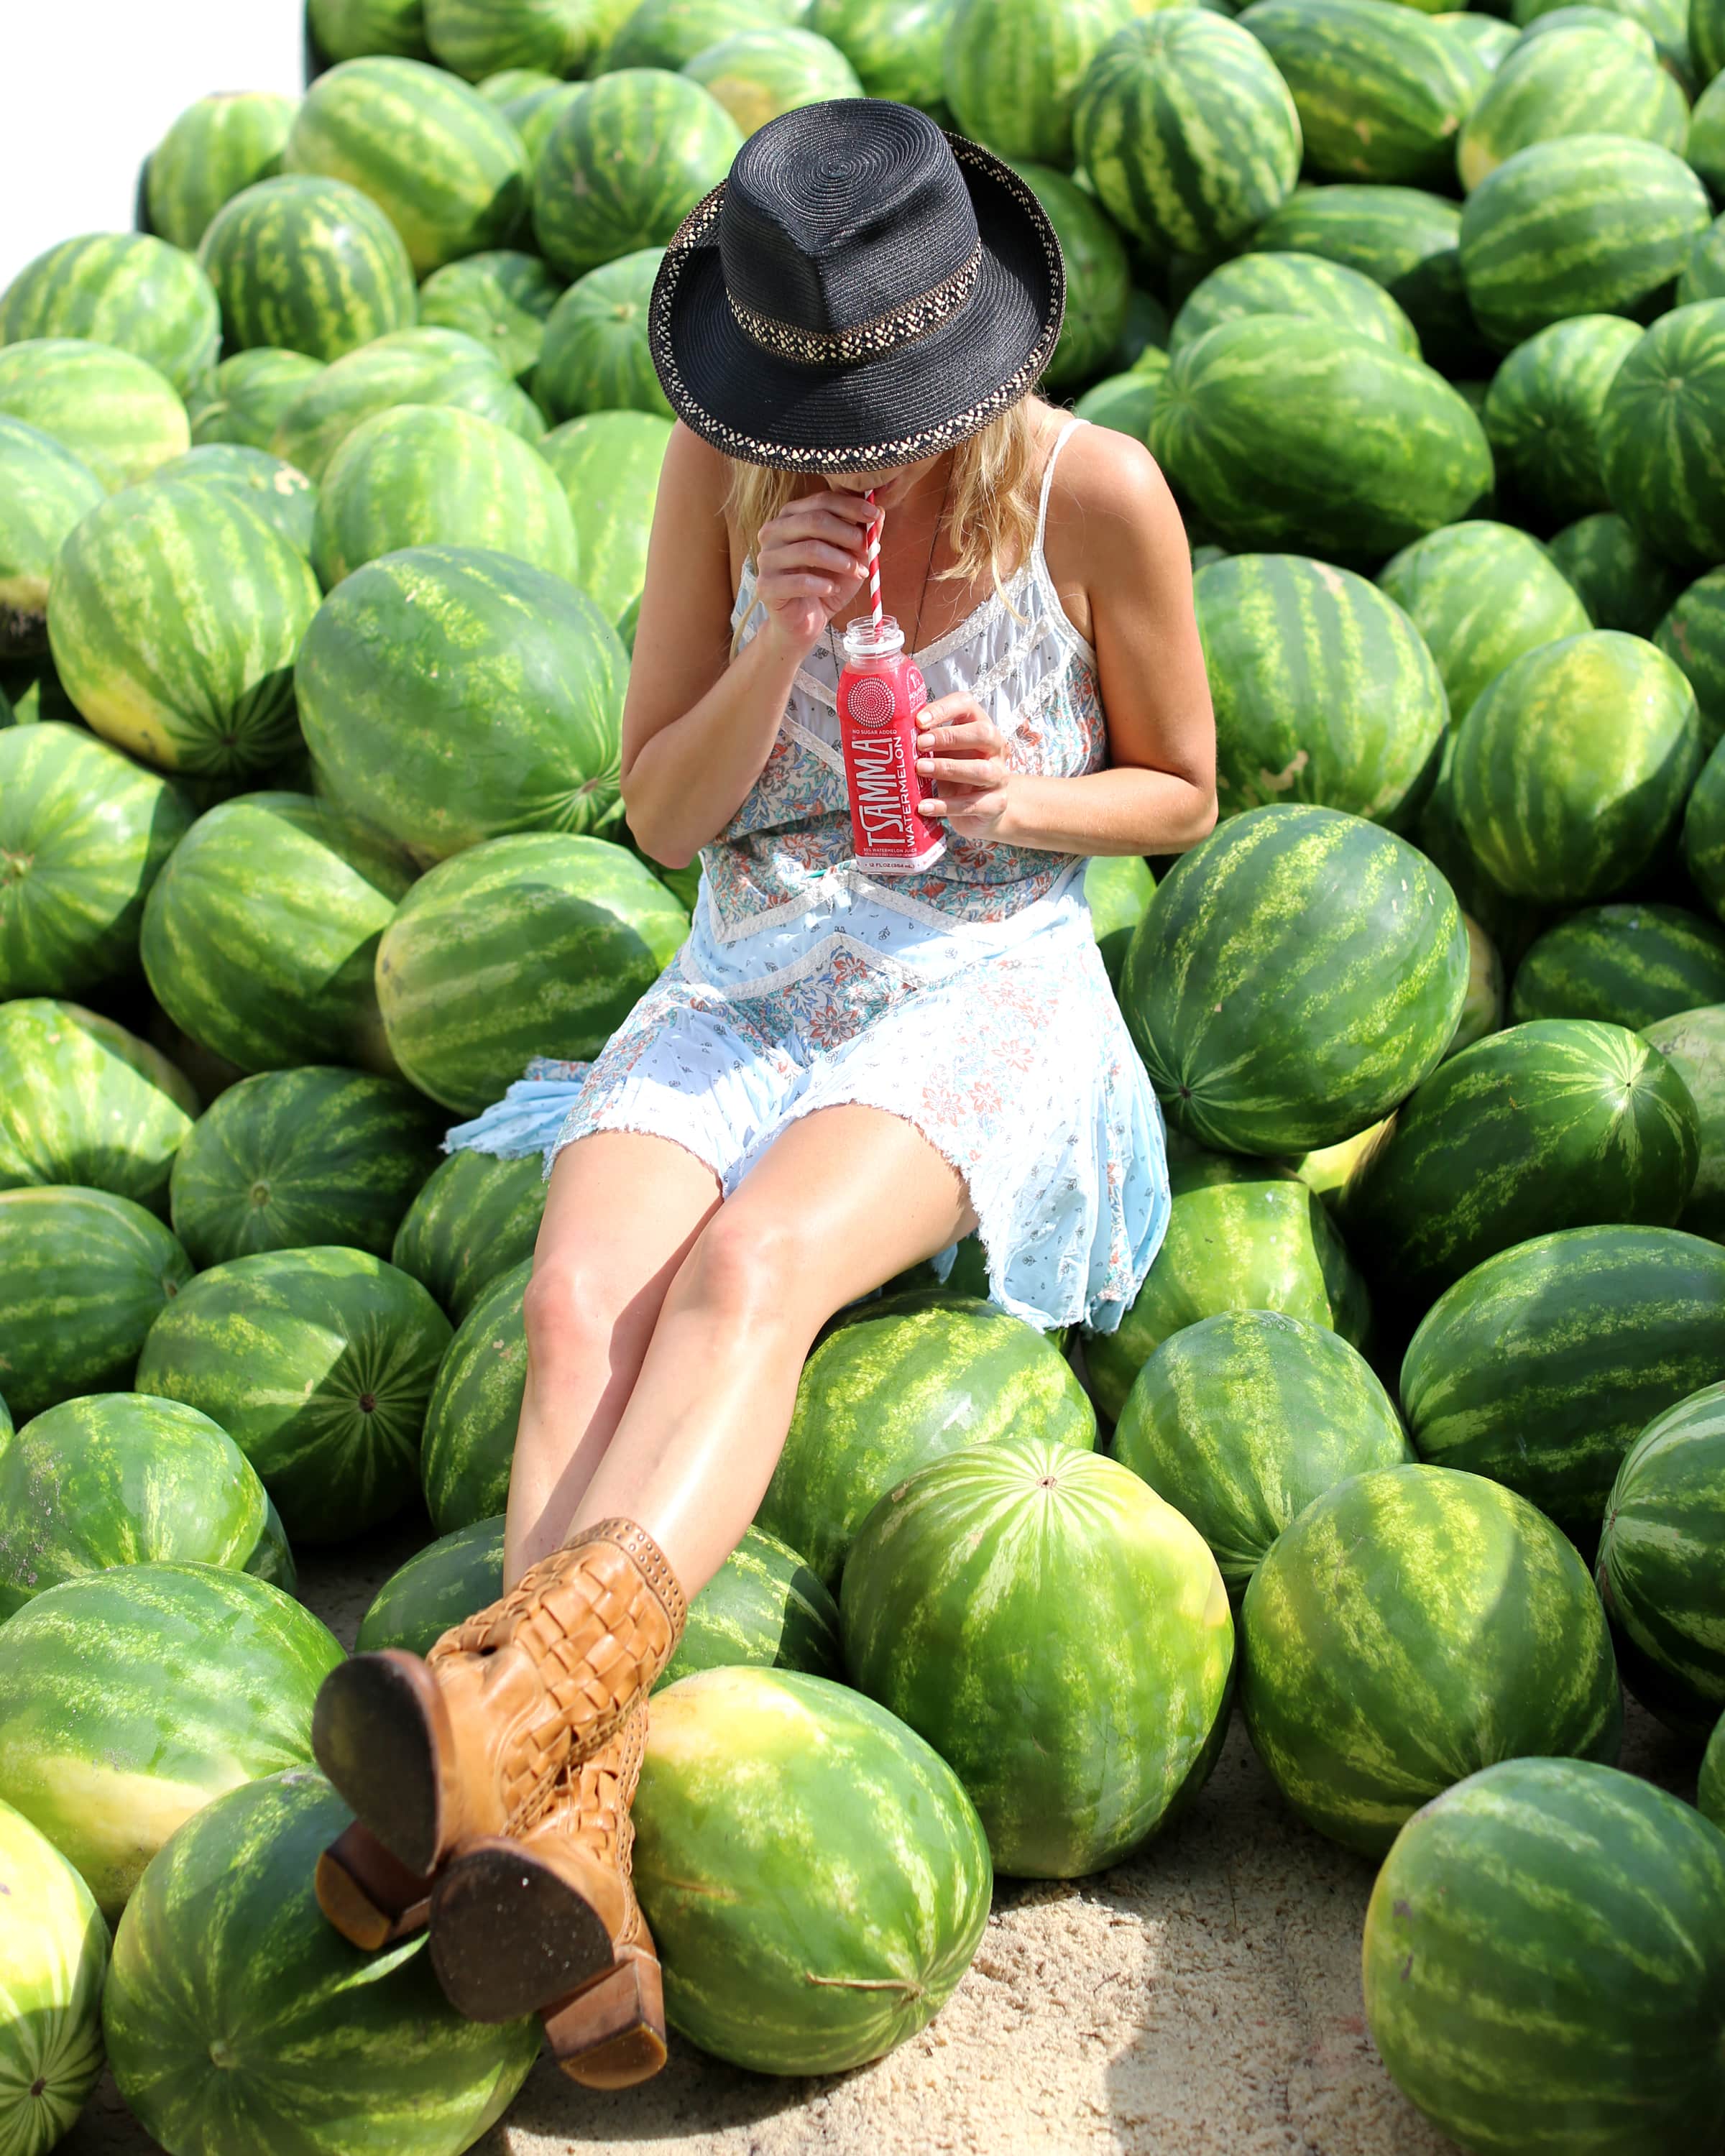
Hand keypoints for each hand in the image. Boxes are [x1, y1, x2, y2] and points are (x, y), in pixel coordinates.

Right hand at [754, 488, 878, 653]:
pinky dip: (823, 585)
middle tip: (868, 548)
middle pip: (815, 521)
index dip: (851, 506)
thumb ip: (861, 535)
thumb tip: (879, 512)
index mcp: (791, 517)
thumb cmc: (825, 584)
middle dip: (848, 533)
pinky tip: (833, 589)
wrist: (804, 622)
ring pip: (810, 549)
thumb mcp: (849, 557)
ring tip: (858, 573)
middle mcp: (773, 532)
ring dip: (841, 561)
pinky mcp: (766, 586)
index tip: (875, 515)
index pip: (821, 501)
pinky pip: (800, 581)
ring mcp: (766, 558)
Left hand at [915, 694, 1014, 843]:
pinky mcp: (996, 803)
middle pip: (982, 734)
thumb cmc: (958, 776)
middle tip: (920, 744)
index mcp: (980, 727)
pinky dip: (946, 806)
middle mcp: (995, 749)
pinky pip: (972, 804)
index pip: (967, 705)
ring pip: (980, 770)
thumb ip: (927, 744)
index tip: (919, 720)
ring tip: (920, 769)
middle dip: (949, 737)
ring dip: (948, 768)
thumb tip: (891, 735)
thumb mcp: (944, 754)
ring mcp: (999, 776)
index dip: (943, 710)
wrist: (984, 810)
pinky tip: (924, 806)